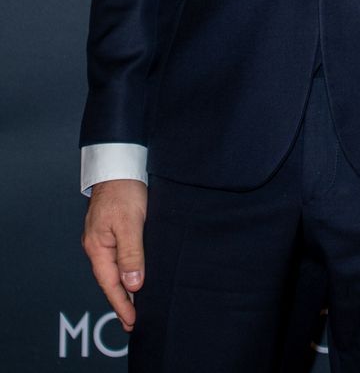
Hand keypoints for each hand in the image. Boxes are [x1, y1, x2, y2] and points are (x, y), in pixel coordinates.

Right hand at [82, 179, 147, 331]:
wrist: (119, 165)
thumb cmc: (124, 191)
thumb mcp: (130, 223)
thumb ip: (131, 254)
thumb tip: (133, 284)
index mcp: (97, 248)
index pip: (110, 284)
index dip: (122, 304)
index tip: (132, 321)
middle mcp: (97, 246)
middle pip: (109, 280)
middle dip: (121, 301)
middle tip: (133, 321)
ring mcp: (102, 238)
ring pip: (114, 269)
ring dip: (124, 286)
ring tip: (136, 304)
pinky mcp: (111, 230)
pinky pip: (117, 257)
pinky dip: (125, 270)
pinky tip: (133, 275)